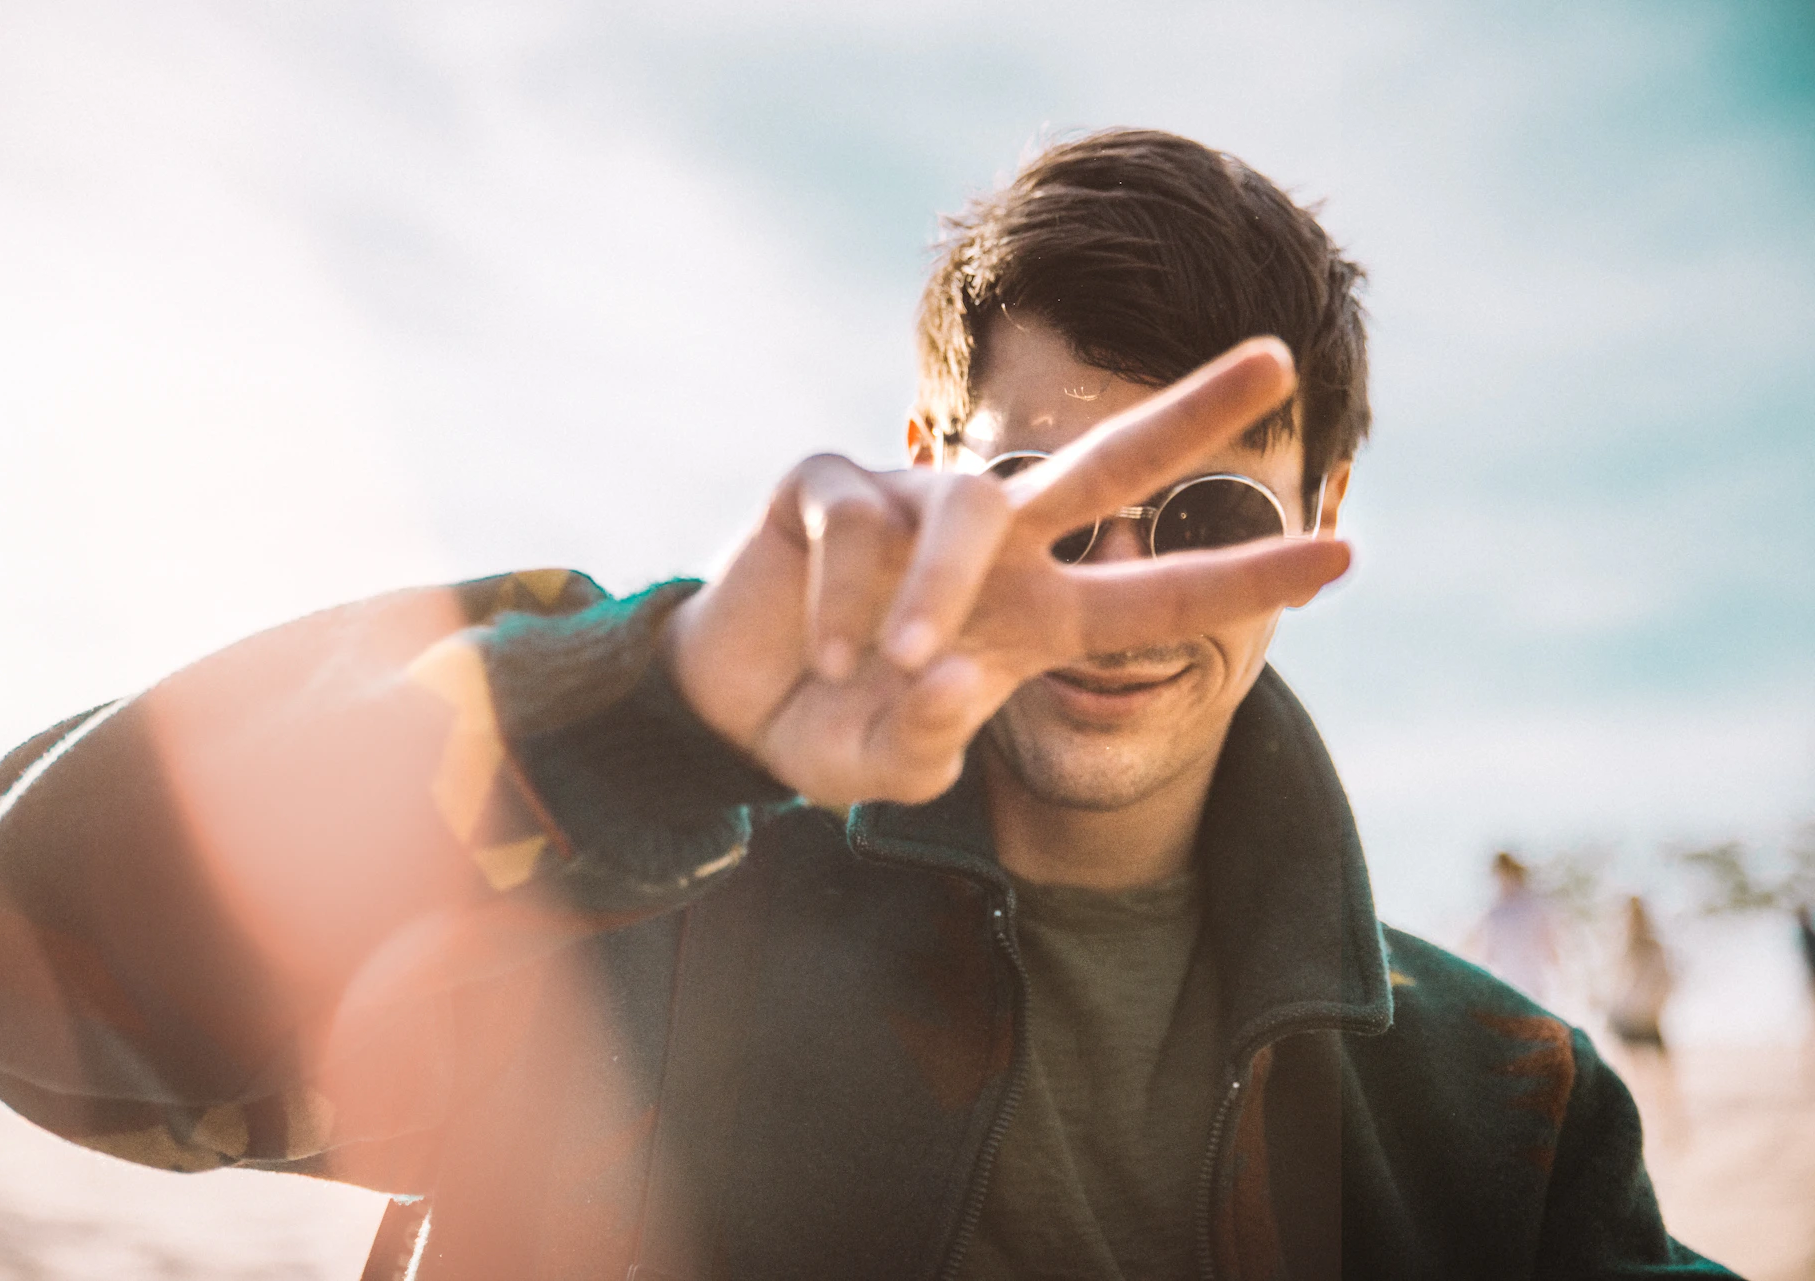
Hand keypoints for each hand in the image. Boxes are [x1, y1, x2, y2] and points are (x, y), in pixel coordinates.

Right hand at [664, 338, 1350, 806]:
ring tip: (879, 672)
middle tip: (1278, 357)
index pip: (1153, 590)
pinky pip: (858, 522)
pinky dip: (843, 598)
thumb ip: (928, 742)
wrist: (723, 708)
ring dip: (928, 601)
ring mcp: (911, 500)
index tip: (1344, 553)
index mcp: (1031, 616)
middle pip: (1104, 461)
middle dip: (1189, 412)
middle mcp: (990, 545)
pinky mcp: (830, 479)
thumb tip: (951, 669)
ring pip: (962, 513)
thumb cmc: (830, 730)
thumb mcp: (886, 769)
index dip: (1243, 575)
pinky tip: (821, 649)